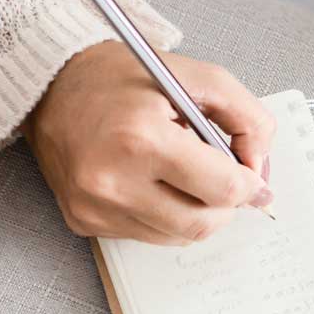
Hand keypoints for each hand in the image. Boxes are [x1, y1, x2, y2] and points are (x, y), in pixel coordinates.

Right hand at [23, 41, 275, 244]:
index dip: (250, 185)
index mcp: (142, 138)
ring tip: (186, 174)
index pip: (223, 189)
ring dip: (197, 212)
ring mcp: (94, 206)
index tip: (253, 177)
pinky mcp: (83, 221)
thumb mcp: (200, 78)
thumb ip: (247, 118)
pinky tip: (155, 182)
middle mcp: (112, 180)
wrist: (52, 86)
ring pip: (178, 236)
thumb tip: (260, 169)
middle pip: (202, 223)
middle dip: (226, 205)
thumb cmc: (126, 78)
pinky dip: (165, 216)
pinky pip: (147, 235)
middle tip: (225, 179)